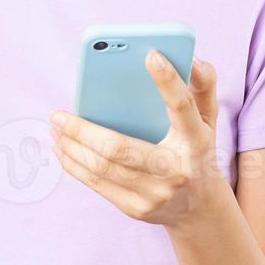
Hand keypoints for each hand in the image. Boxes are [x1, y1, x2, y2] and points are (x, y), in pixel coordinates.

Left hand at [49, 52, 224, 229]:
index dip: (168, 82)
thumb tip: (189, 58)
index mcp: (197, 141)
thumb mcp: (208, 119)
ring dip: (71, 145)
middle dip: (83, 130)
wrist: (200, 209)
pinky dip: (73, 163)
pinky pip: (96, 184)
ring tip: (55, 126)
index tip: (150, 55)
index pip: (183, 108)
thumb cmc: (197, 151)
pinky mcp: (135, 209)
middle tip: (58, 113)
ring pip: (102, 167)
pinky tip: (61, 147)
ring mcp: (154, 194)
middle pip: (121, 148)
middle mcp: (176, 170)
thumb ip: (203, 86)